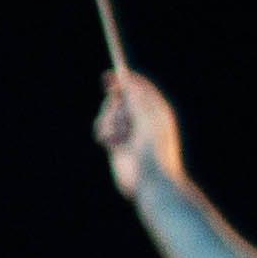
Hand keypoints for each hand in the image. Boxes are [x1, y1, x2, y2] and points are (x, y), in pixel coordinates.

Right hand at [94, 71, 182, 200]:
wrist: (150, 181)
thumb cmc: (155, 150)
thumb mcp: (148, 119)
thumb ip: (136, 100)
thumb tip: (127, 83)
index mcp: (155, 110)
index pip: (139, 87)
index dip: (125, 80)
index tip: (110, 76)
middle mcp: (141, 118)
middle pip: (119, 98)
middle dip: (113, 105)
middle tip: (119, 116)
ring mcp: (127, 131)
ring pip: (107, 113)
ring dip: (107, 121)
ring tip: (116, 136)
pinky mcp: (114, 143)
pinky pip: (101, 127)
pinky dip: (103, 132)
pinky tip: (109, 143)